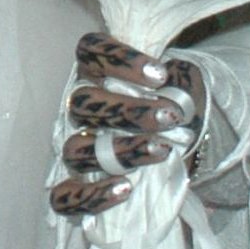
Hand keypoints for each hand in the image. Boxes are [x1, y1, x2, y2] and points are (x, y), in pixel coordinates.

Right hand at [49, 32, 204, 218]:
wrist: (180, 151)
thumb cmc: (174, 110)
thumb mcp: (184, 86)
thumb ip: (179, 81)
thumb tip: (175, 87)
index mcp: (99, 72)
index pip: (91, 50)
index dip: (119, 59)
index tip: (160, 74)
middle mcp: (80, 107)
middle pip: (83, 102)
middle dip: (129, 111)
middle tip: (170, 117)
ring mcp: (75, 147)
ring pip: (76, 149)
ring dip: (121, 151)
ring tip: (160, 151)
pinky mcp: (74, 188)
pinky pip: (64, 198)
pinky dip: (91, 196)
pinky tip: (126, 190)